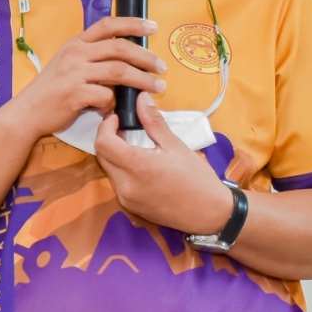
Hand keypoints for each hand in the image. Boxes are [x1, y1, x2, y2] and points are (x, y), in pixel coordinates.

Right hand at [1, 17, 166, 139]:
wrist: (28, 112)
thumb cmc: (51, 89)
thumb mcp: (68, 64)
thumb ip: (92, 57)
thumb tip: (125, 59)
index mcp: (75, 43)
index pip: (107, 25)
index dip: (132, 23)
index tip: (153, 27)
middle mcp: (75, 54)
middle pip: (120, 48)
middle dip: (146, 57)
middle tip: (161, 67)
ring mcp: (74, 73)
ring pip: (119, 71)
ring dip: (143, 80)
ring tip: (158, 87)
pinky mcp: (75, 94)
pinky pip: (106, 96)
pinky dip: (116, 103)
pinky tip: (116, 108)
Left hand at [94, 95, 236, 233]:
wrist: (210, 213)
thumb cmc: (197, 178)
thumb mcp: (176, 145)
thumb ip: (153, 121)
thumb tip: (141, 98)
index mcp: (137, 167)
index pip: (103, 143)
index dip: (106, 126)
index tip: (117, 118)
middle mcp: (125, 185)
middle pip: (102, 156)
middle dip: (108, 139)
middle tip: (124, 129)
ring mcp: (125, 198)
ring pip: (108, 169)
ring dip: (114, 154)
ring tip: (132, 145)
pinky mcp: (130, 206)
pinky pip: (117, 182)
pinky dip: (121, 169)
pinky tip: (138, 164)